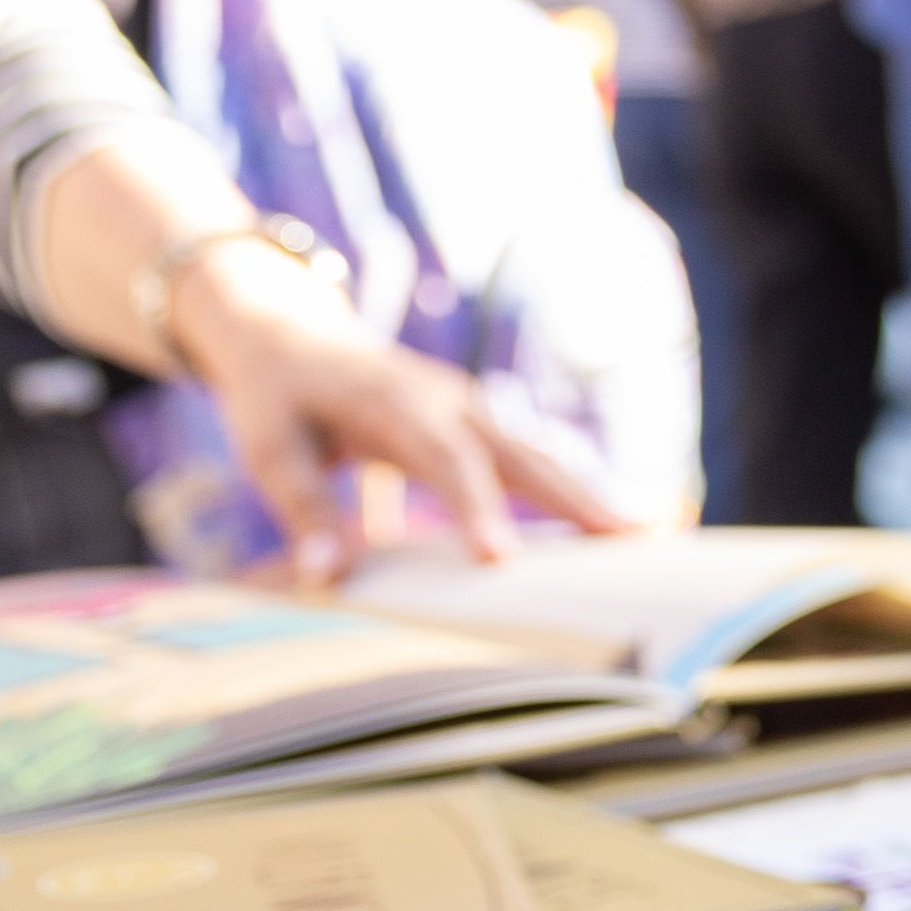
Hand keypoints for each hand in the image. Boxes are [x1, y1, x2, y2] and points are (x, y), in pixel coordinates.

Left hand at [160, 234, 623, 582]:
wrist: (290, 332)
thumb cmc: (276, 396)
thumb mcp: (268, 448)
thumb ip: (303, 510)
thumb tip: (327, 578)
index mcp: (399, 403)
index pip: (448, 460)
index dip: (477, 509)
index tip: (500, 561)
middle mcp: (449, 402)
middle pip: (522, 454)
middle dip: (576, 498)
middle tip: (629, 540)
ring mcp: (471, 411)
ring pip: (538, 458)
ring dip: (587, 498)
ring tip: (642, 539)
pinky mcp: (476, 426)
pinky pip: (528, 463)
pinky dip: (567, 497)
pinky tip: (602, 534)